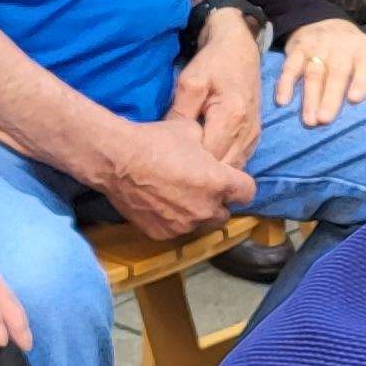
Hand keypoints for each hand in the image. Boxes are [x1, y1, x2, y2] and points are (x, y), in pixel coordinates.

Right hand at [83, 117, 255, 240]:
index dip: (239, 185)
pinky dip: (172, 220)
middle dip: (216, 202)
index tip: (229, 180)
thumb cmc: (155, 140)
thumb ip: (209, 146)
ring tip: (177, 197)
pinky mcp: (163, 234)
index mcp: (219, 183)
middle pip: (224, 213)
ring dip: (194, 213)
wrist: (117, 160)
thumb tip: (211, 150)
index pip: (247, 192)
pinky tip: (159, 204)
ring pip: (199, 224)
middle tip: (199, 188)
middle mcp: (206, 209)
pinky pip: (176, 230)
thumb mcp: (191, 131)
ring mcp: (184, 225)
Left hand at [167, 16, 264, 164]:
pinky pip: (239, 162)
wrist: (240, 49)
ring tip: (191, 173)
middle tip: (177, 175)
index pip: (209, 157)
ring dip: (214, 174)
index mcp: (231, 117)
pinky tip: (206, 166)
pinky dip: (224, 167)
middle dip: (202, 176)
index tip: (170, 167)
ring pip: (233, 169)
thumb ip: (180, 114)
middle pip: (223, 169)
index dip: (190, 167)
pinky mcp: (254, 137)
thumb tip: (168, 143)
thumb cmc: (213, 62)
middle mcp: (247, 132)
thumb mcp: (190, 82)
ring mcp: (253, 136)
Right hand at [271, 19, 365, 129]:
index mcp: (364, 49)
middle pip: (336, 72)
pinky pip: (290, 67)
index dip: (361, 82)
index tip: (354, 99)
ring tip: (309, 120)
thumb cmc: (352, 55)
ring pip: (313, 73)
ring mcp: (318, 46)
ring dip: (310, 98)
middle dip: (330, 97)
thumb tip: (360, 109)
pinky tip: (283, 100)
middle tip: (325, 119)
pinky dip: (285, 84)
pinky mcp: (298, 48)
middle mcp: (341, 46)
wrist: (329, 25)